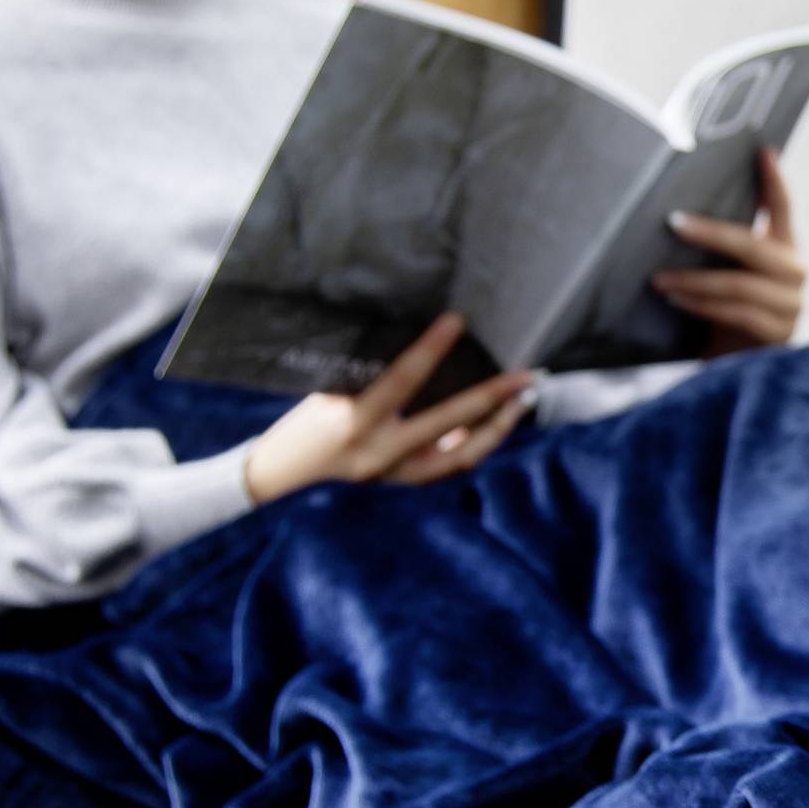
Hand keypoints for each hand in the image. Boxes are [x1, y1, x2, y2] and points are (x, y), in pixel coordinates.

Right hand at [242, 312, 537, 503]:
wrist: (281, 478)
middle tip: (526, 377)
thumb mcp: (328, 394)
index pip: (403, 380)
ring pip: (460, 457)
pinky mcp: (402, 486)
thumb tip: (422, 351)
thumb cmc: (303, 426)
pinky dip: (472, 443)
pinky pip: (449, 466)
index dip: (431, 349)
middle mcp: (379, 454)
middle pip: (451, 427)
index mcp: (354, 423)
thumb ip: (372, 377)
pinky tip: (492, 422)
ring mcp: (394, 477)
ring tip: (521, 402)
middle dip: (492, 400)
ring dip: (495, 429)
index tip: (458, 321)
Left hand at [652, 143, 806, 356]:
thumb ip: (722, 249)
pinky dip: (702, 306)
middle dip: (710, 233)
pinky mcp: (779, 335)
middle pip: (753, 246)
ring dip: (693, 281)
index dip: (775, 180)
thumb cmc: (725, 313)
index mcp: (786, 250)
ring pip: (739, 284)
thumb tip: (677, 215)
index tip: (762, 150)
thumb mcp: (727, 274)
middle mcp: (796, 273)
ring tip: (659, 280)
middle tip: (673, 223)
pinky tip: (677, 302)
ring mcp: (791, 306)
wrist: (735, 367)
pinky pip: (736, 313)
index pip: (783, 209)